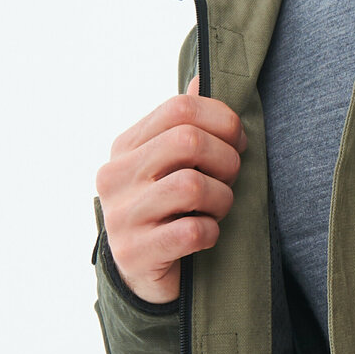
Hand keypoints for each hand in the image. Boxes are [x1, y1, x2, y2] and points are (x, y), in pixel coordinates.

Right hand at [95, 76, 246, 304]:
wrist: (142, 275)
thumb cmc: (167, 210)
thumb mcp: (171, 163)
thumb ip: (185, 124)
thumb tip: (203, 79)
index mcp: (126, 146)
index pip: (180, 108)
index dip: (223, 121)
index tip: (238, 141)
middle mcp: (116, 176)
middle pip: (187, 141)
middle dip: (226, 159)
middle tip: (231, 178)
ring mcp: (122, 215)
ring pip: (192, 186)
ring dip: (222, 199)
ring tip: (219, 209)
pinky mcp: (135, 253)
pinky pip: (192, 231)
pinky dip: (211, 233)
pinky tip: (206, 236)